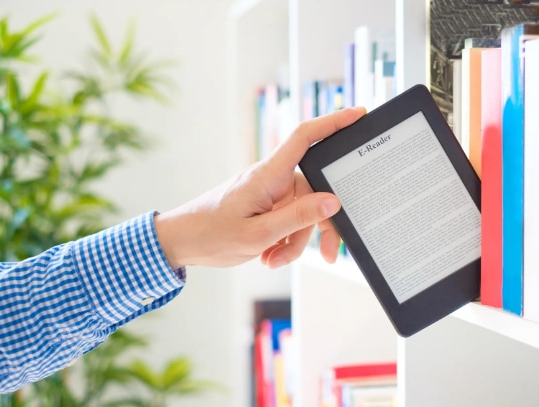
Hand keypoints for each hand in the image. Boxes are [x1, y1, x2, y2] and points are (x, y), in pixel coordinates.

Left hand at [154, 106, 366, 268]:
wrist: (180, 243)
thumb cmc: (212, 235)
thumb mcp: (258, 234)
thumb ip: (298, 218)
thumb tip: (333, 201)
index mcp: (268, 175)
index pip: (305, 137)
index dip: (334, 122)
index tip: (359, 115)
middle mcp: (273, 179)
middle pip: (315, 193)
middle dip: (320, 226)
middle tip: (331, 254)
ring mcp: (271, 193)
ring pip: (304, 214)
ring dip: (295, 242)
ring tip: (273, 260)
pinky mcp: (267, 206)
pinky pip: (290, 221)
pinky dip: (285, 242)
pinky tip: (268, 256)